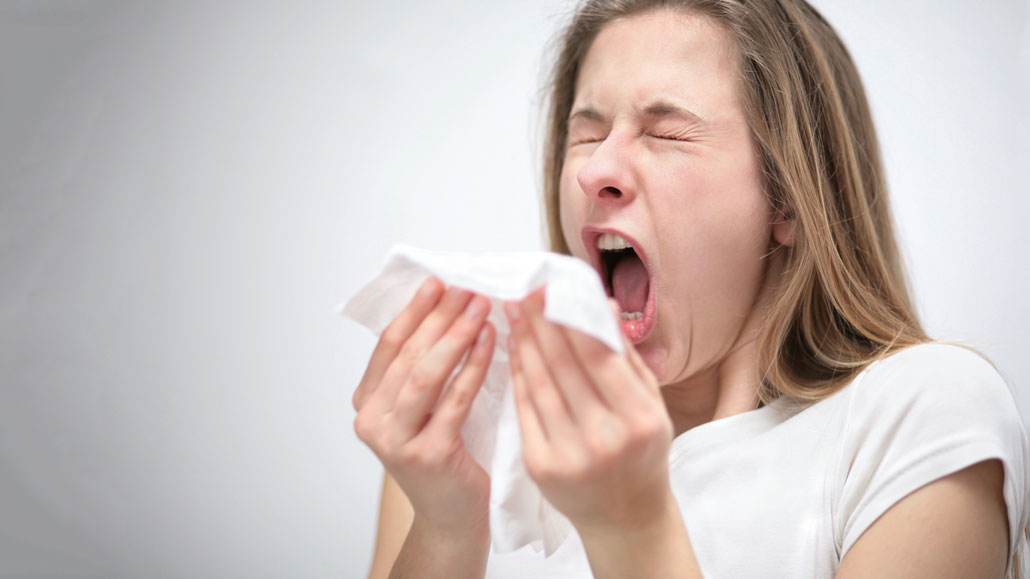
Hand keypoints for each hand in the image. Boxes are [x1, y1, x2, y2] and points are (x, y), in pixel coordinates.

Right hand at [353, 277, 495, 536]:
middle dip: (439, 318)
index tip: (437, 283)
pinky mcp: (428, 455)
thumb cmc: (443, 455)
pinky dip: (473, 367)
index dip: (414, 311)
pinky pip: (454, 401)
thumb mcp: (422, 409)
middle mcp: (372, 422)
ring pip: (425, 376)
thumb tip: (445, 308)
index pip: (388, 345)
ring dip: (455, 337)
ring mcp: (396, 441)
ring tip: (480, 308)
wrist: (452, 515)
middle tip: (467, 290)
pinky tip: (490, 343)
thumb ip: (421, 367)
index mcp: (367, 403)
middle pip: (408, 356)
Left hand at [505, 289, 674, 534]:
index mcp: (639, 419)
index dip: (569, 319)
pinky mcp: (541, 467)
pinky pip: (525, 410)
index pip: (597, 357)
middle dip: (540, 323)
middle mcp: (605, 439)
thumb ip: (624, 355)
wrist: (625, 518)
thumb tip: (600, 302)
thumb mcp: (650, 404)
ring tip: (514, 312)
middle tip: (523, 291)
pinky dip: (518, 375)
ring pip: (540, 385)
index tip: (550, 290)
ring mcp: (570, 455)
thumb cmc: (641, 452)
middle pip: (564, 367)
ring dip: (524, 343)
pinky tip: (514, 349)